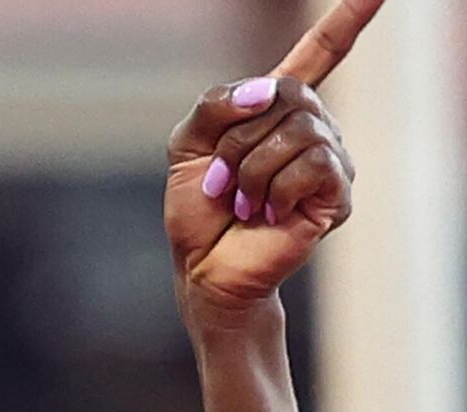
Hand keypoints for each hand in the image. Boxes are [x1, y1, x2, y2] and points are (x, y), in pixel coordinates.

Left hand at [164, 0, 379, 324]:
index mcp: (276, 110)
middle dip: (237, 139)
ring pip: (299, 131)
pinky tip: (267, 211)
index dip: (347, 20)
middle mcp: (313, 128)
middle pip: (288, 96)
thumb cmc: (199, 209)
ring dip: (251, 168)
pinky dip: (276, 186)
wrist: (202, 266)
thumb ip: (215, 105)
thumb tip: (268, 91)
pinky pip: (314, 163)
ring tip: (242, 201)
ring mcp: (330, 159)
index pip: (320, 54)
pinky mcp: (338, 193)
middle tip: (219, 179)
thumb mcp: (186, 145)